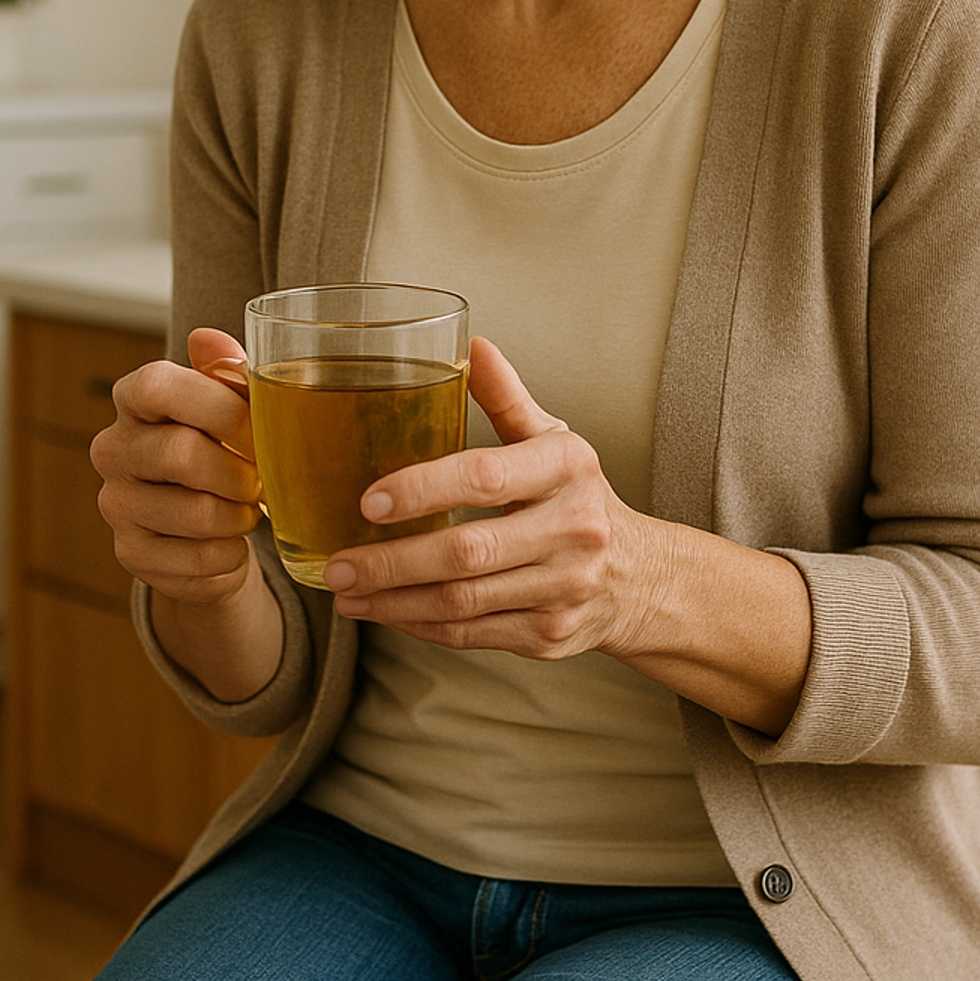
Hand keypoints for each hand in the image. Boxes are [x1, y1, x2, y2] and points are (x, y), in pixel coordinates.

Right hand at [91, 327, 283, 701]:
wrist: (215, 527)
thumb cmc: (228, 450)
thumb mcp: (236, 404)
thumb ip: (228, 370)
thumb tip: (207, 338)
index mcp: (135, 399)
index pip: (157, 385)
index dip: (216, 406)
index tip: (254, 428)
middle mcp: (114, 449)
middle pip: (180, 453)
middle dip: (240, 471)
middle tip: (262, 480)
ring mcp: (117, 505)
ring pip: (196, 513)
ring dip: (240, 516)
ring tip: (248, 510)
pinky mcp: (132, 555)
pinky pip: (199, 558)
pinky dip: (232, 554)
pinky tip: (232, 544)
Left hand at [322, 337, 674, 661]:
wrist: (641, 576)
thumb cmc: (579, 496)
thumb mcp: (553, 440)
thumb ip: (506, 398)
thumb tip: (470, 345)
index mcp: (566, 468)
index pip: (486, 477)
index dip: (423, 489)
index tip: (370, 500)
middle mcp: (572, 529)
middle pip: (467, 552)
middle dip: (392, 561)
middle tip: (339, 563)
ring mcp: (563, 588)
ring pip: (462, 603)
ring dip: (394, 600)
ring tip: (347, 592)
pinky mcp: (549, 634)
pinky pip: (470, 635)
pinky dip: (419, 626)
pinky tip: (386, 612)